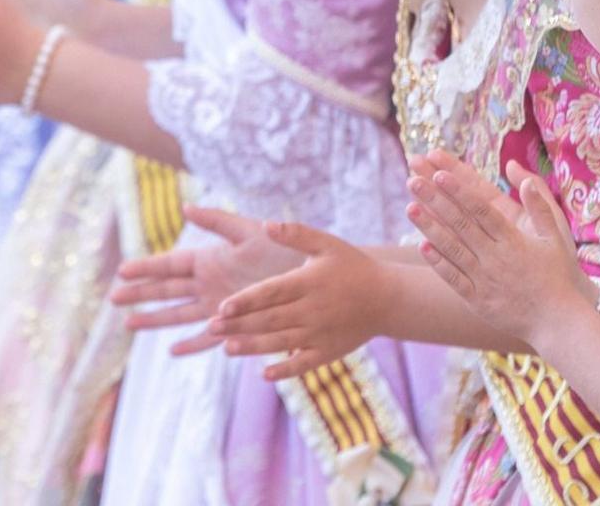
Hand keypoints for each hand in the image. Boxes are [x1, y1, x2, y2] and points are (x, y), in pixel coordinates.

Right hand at [109, 206, 302, 355]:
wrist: (315, 275)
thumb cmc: (285, 249)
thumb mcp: (249, 230)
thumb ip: (217, 221)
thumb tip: (186, 207)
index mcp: (211, 258)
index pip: (171, 265)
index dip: (147, 268)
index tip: (122, 270)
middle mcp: (211, 283)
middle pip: (168, 291)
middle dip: (141, 295)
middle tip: (113, 299)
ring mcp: (222, 306)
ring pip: (180, 315)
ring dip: (156, 320)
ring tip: (129, 326)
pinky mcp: (238, 324)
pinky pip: (209, 338)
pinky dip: (192, 344)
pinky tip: (173, 351)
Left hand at [209, 222, 385, 380]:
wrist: (388, 298)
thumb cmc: (352, 266)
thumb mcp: (327, 243)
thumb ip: (295, 234)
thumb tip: (266, 224)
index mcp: (308, 282)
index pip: (271, 292)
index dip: (246, 300)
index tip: (222, 306)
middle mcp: (312, 310)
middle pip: (270, 319)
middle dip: (239, 324)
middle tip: (210, 327)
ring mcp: (320, 333)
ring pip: (281, 342)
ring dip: (253, 346)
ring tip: (226, 348)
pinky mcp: (329, 351)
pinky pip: (304, 364)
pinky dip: (285, 371)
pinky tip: (264, 375)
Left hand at [406, 152, 590, 348]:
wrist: (558, 322)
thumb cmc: (557, 277)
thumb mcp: (555, 239)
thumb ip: (540, 207)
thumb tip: (527, 179)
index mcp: (513, 241)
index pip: (481, 210)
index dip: (459, 191)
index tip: (440, 174)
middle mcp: (496, 258)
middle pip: (461, 224)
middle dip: (436, 200)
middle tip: (414, 180)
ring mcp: (485, 279)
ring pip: (452, 249)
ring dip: (429, 228)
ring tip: (409, 207)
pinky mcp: (478, 300)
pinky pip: (454, 279)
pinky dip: (438, 263)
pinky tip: (421, 246)